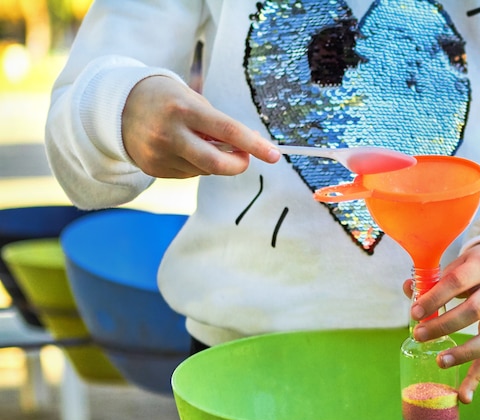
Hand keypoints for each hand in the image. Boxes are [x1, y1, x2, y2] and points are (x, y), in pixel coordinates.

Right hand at [121, 76, 279, 177]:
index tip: (275, 155)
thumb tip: (245, 149)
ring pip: (204, 170)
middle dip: (239, 165)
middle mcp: (170, 134)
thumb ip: (217, 124)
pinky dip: (195, 164)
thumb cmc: (166, 98)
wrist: (117, 106)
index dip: (254, 145)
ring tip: (198, 140)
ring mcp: (160, 154)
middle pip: (217, 163)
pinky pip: (188, 173)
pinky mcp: (154, 169)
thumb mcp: (191, 100)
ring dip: (213, 160)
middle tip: (246, 159)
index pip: (227, 130)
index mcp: (183, 109)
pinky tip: (181, 148)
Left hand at [403, 243, 479, 403]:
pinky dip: (477, 377)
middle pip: (474, 310)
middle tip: (418, 335)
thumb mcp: (457, 265)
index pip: (457, 282)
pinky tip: (463, 396)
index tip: (414, 312)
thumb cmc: (475, 268)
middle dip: (444, 325)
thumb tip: (407, 289)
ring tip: (440, 362)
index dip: (435, 297)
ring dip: (464, 352)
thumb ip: (432, 279)